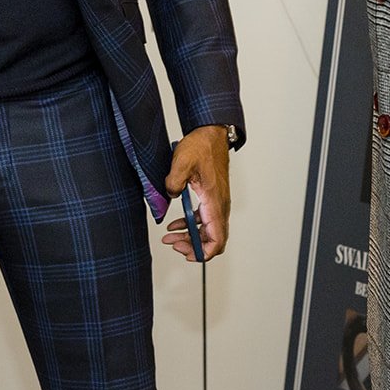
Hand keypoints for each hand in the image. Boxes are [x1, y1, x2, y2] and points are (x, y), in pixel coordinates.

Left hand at [162, 125, 230, 261]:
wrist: (211, 133)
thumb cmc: (202, 146)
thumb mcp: (182, 161)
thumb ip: (174, 181)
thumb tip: (170, 195)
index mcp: (214, 201)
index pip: (217, 238)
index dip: (204, 252)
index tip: (188, 255)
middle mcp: (219, 205)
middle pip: (213, 239)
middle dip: (193, 246)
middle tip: (173, 245)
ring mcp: (217, 202)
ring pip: (208, 231)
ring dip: (191, 237)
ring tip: (170, 237)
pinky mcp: (212, 198)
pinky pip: (205, 219)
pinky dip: (191, 225)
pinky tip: (175, 223)